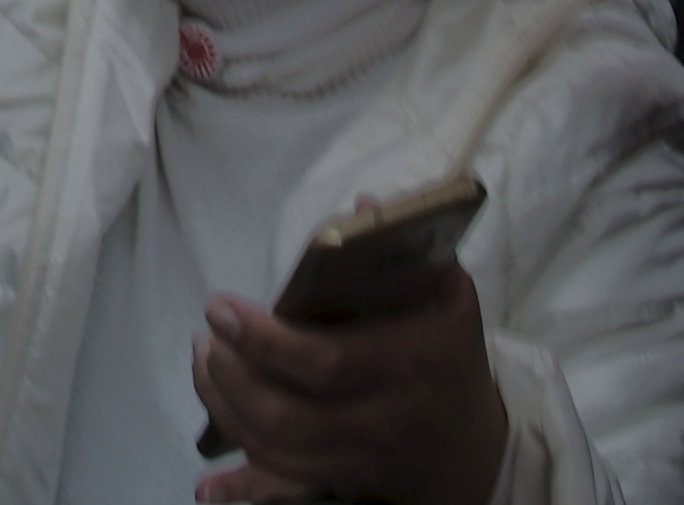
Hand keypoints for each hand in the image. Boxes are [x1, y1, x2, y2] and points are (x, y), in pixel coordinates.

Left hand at [189, 259, 511, 504]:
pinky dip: (242, 488)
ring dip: (227, 408)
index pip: (326, 363)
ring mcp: (361, 458)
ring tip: (207, 361)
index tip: (221, 308)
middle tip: (207, 336)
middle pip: (289, 415)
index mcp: (409, 363)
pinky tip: (207, 483)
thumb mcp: (451, 295)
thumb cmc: (452, 357)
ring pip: (279, 451)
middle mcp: (383, 419)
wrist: (476, 449)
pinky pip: (287, 489)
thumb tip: (362, 207)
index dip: (265, 340)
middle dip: (232, 376)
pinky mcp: (343, 482)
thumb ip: (411, 247)